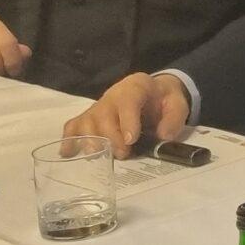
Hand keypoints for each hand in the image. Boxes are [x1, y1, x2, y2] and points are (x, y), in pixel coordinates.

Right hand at [63, 73, 190, 157]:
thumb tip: (163, 136)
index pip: (127, 101)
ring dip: (91, 141)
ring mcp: (97, 106)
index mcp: (135, 87)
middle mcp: (112, 95)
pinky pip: (73, 126)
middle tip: (123, 154)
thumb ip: (174, 119)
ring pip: (86, 122)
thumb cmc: (164, 100)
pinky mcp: (88, 117)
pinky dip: (69, 139)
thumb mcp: (177, 104)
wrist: (154, 92)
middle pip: (103, 115)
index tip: (131, 140)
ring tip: (101, 158)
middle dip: (111, 138)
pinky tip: (67, 154)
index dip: (127, 120)